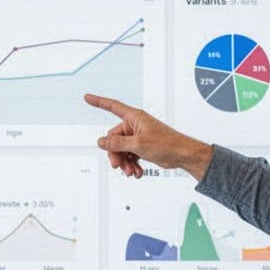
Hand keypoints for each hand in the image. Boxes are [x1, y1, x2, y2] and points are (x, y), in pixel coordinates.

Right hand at [84, 94, 213, 179]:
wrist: (182, 155)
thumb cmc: (166, 144)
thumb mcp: (138, 145)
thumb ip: (117, 143)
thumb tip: (101, 142)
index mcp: (134, 117)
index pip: (112, 106)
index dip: (98, 102)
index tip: (87, 97)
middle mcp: (134, 125)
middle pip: (114, 139)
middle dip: (116, 154)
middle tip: (119, 166)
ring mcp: (138, 136)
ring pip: (121, 149)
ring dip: (124, 162)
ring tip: (132, 172)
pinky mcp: (142, 146)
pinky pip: (129, 155)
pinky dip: (132, 164)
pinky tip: (137, 172)